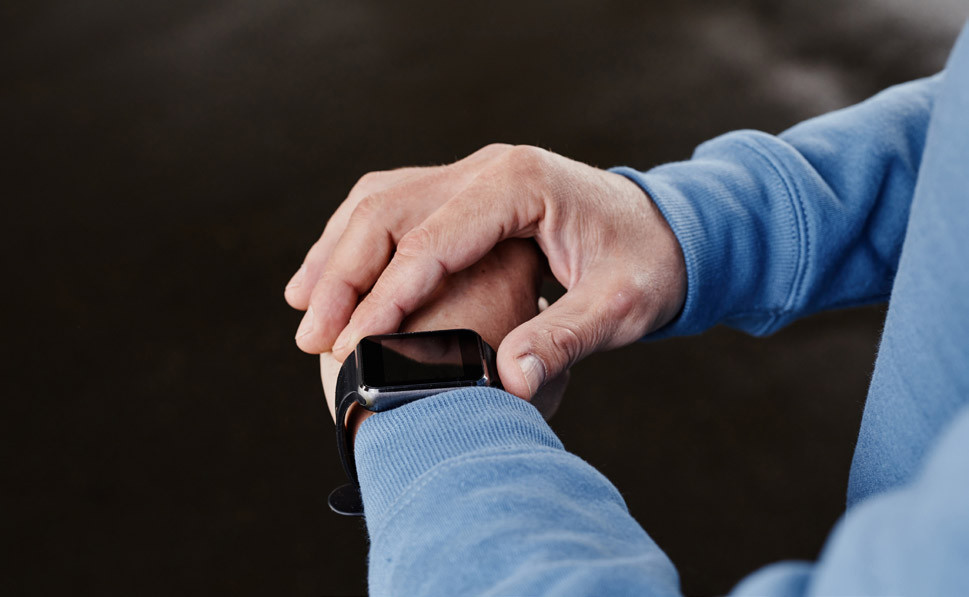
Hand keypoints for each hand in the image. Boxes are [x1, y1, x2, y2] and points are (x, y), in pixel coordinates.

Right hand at [287, 144, 685, 398]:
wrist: (667, 230)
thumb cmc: (648, 265)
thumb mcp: (620, 305)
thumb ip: (565, 338)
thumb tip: (511, 382)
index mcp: (522, 183)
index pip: (433, 238)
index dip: (388, 294)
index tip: (354, 344)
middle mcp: (488, 168)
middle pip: (389, 210)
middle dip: (344, 274)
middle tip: (313, 335)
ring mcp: (473, 174)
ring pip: (380, 200)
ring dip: (336, 251)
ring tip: (303, 306)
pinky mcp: (466, 191)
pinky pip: (394, 204)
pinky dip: (355, 239)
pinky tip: (332, 276)